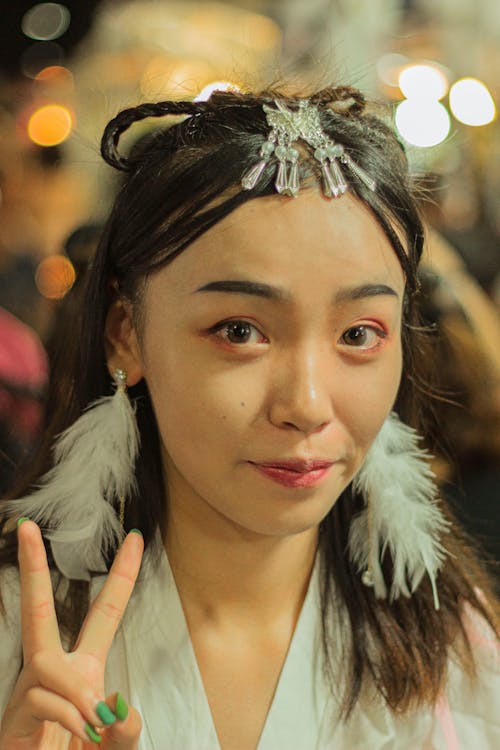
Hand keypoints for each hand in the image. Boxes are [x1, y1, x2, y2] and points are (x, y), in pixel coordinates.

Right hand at [0, 520, 143, 748]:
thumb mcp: (117, 746)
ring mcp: (31, 692)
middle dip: (32, 569)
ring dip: (76, 689)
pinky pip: (40, 697)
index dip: (121, 575)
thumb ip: (125, 731)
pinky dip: (68, 713)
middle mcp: (55, 672)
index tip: (135, 537)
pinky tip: (81, 731)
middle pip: (40, 611)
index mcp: (86, 668)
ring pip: (46, 661)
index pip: (105, 613)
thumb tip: (115, 704)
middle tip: (26, 528)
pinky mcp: (14, 717)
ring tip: (96, 723)